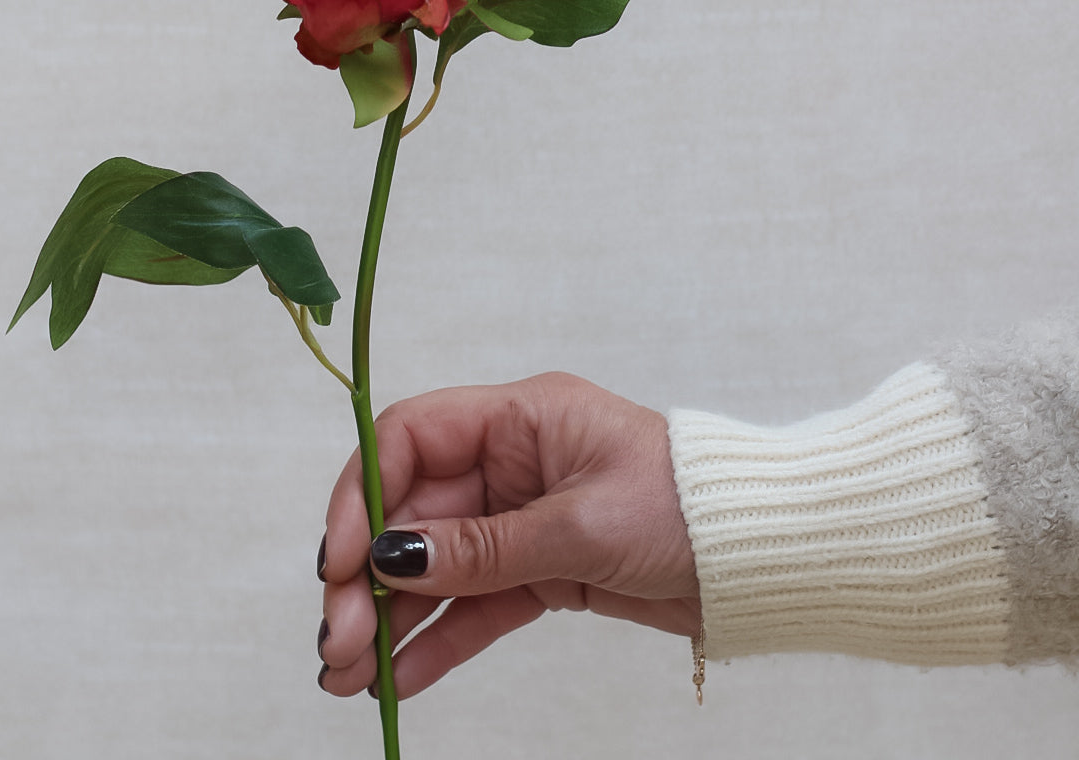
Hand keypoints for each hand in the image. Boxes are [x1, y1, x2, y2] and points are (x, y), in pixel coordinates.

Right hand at [318, 372, 699, 698]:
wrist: (760, 557)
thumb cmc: (687, 507)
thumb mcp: (581, 526)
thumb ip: (484, 547)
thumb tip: (390, 559)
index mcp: (518, 417)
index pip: (410, 437)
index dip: (362, 493)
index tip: (337, 560)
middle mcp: (509, 461)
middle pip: (411, 511)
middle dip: (365, 576)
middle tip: (337, 642)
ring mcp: (520, 517)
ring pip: (436, 565)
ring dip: (390, 617)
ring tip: (348, 676)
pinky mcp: (539, 570)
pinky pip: (476, 603)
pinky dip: (439, 639)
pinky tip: (400, 679)